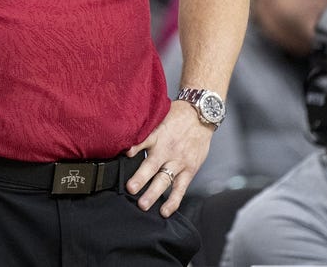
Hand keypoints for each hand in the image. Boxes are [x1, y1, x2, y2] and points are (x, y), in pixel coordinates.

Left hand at [124, 100, 213, 216]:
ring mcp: (178, 161)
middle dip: (140, 178)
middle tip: (130, 188)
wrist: (202, 115)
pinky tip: (165, 211)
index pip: (144, 141)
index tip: (125, 155)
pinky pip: (180, 188)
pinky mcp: (189, 169)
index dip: (134, 147)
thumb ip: (145, 129)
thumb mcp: (159, 116)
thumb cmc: (178, 116)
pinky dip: (173, 200)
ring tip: (143, 204)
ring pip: (164, 179)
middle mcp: (167, 149)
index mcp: (158, 135)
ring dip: (153, 193)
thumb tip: (125, 137)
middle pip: (152, 165)